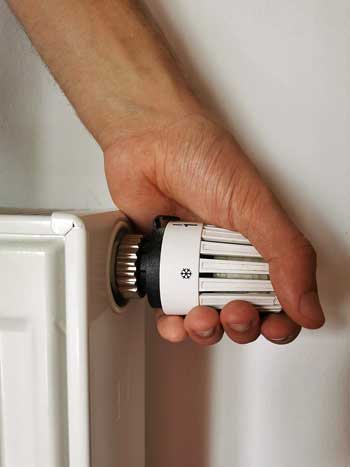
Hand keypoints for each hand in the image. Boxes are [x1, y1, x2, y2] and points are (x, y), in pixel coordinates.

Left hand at [104, 112, 324, 344]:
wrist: (148, 142)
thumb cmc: (200, 159)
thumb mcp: (254, 206)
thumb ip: (286, 255)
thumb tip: (309, 307)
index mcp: (257, 245)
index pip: (278, 296)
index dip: (280, 321)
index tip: (273, 326)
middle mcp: (226, 258)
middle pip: (242, 314)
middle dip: (240, 325)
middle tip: (233, 313)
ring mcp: (193, 265)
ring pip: (204, 318)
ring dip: (204, 330)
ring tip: (199, 318)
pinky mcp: (162, 268)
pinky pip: (167, 309)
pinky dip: (170, 323)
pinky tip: (173, 319)